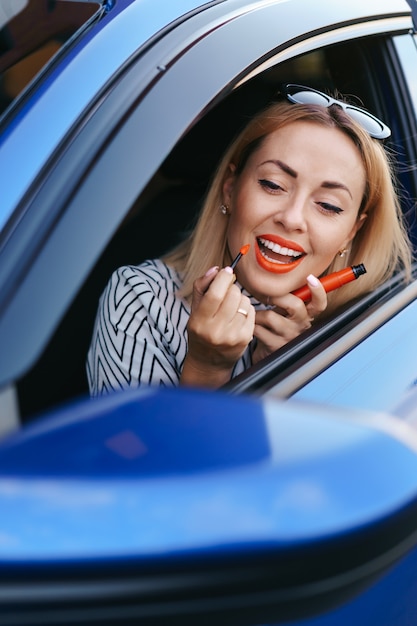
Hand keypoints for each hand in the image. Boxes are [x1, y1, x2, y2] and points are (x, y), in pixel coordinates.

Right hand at [181, 266, 254, 386]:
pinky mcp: (245, 338)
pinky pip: (252, 312)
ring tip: (231, 307)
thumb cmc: (201, 330)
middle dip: (231, 288)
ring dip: (239, 299)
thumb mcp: (194, 309)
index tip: (227, 271)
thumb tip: (216, 269)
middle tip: (226, 293)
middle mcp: (215, 331)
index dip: (223, 278)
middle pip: (233, 295)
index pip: (215, 294)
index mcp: (199, 322)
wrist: (209, 361)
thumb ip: (202, 286)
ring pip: (244, 302)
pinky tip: (238, 315)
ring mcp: (232, 336)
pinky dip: (246, 309)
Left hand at [253, 274, 326, 363]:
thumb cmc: (277, 328)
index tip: (311, 278)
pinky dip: (251, 324)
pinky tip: (252, 325)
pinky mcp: (275, 346)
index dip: (318, 291)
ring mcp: (289, 337)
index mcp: (307, 316)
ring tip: (255, 315)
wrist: (268, 353)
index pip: (319, 304)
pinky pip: (258, 329)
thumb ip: (289, 299)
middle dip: (277, 296)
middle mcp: (301, 326)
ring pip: (270, 316)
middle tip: (266, 297)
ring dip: (257, 314)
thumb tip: (280, 277)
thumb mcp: (287, 313)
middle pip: (295, 305)